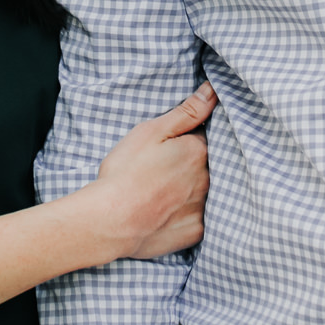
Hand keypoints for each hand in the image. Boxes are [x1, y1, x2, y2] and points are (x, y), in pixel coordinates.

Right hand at [87, 85, 214, 262]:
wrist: (110, 221)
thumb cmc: (126, 172)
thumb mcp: (151, 132)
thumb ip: (187, 112)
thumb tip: (213, 92)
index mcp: (198, 151)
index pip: (203, 140)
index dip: (187, 142)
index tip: (170, 149)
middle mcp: (208, 179)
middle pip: (205, 167)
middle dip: (189, 167)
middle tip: (162, 173)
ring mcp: (203, 208)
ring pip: (203, 193)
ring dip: (189, 191)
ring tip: (162, 193)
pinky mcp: (196, 232)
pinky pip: (197, 219)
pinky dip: (185, 215)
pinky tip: (167, 213)